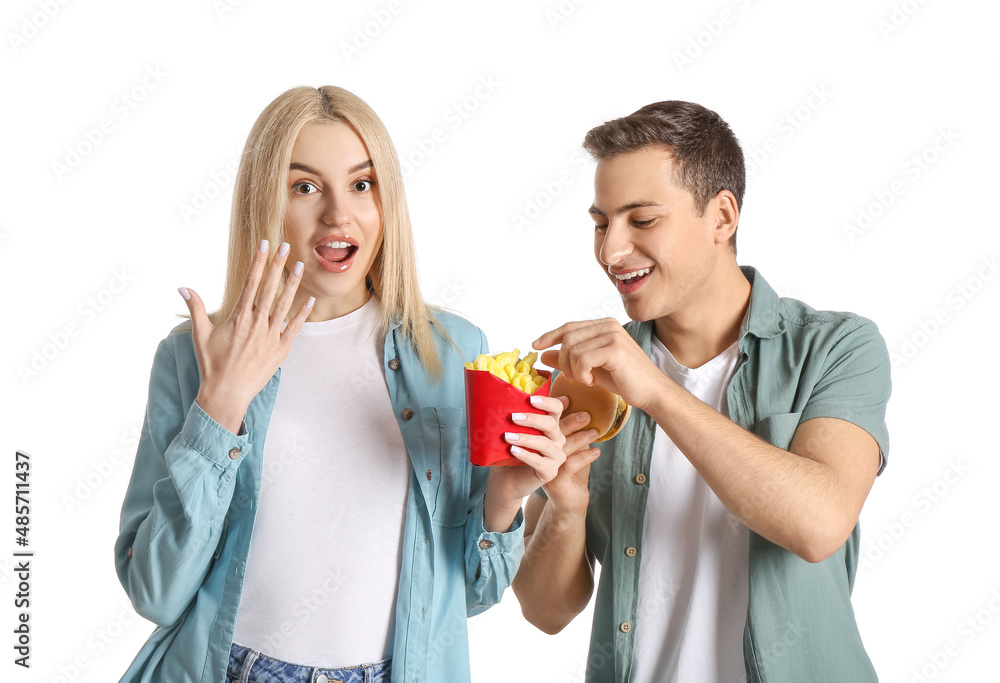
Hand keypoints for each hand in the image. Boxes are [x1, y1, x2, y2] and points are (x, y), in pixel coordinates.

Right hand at [179, 239, 312, 432]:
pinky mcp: (281, 350)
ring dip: (293, 283)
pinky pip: (295, 328)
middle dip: (278, 265)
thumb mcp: (201, 334)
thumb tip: (183, 287)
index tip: (265, 245)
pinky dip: (303, 313)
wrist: (227, 394)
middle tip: (286, 246)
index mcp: (239, 317)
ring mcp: (271, 336)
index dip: (259, 262)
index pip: (251, 282)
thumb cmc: (212, 365)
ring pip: (285, 304)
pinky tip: (310, 299)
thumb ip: (196, 308)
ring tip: (300, 265)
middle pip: (270, 288)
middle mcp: (257, 323)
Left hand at [483, 394, 566, 530]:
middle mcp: (557, 439)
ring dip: (525, 438)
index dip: (547, 402)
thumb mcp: (509, 432)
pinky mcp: (550, 472)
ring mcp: (556, 456)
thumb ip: (510, 419)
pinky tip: (513, 450)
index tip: (530, 399)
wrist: (504, 480)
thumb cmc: (507, 453)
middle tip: (513, 417)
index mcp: (550, 425)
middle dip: (532, 419)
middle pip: (551, 424)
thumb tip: (497, 400)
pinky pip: (540, 462)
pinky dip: (526, 455)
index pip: (556, 408)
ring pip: (544, 443)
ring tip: (507, 436)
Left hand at [533, 318, 660, 412]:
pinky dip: (581, 374)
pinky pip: (582, 359)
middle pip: (567, 337)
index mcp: (604, 325)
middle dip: (563, 360)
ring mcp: (612, 335)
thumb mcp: (591, 368)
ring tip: (586, 380)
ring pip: (572, 349)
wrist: (650, 392)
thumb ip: (569, 360)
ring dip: (573, 370)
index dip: (550, 336)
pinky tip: (592, 382)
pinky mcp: (614, 349)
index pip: (569, 327)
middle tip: (572, 378)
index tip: (535, 346)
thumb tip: (543, 354)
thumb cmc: (624, 380)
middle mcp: (608, 325)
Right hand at [540, 405, 602, 514]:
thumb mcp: (572, 451)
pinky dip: (584, 457)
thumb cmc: (569, 474)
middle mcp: (540, 450)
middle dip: (569, 421)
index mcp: (541, 439)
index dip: (552, 407)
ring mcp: (545, 465)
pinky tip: (597, 452)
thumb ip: (574, 434)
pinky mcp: (553, 480)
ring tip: (595, 433)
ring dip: (579, 439)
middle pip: (549, 430)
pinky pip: (569, 466)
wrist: (564, 504)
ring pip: (560, 447)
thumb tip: (587, 411)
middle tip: (587, 415)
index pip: (545, 419)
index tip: (569, 399)